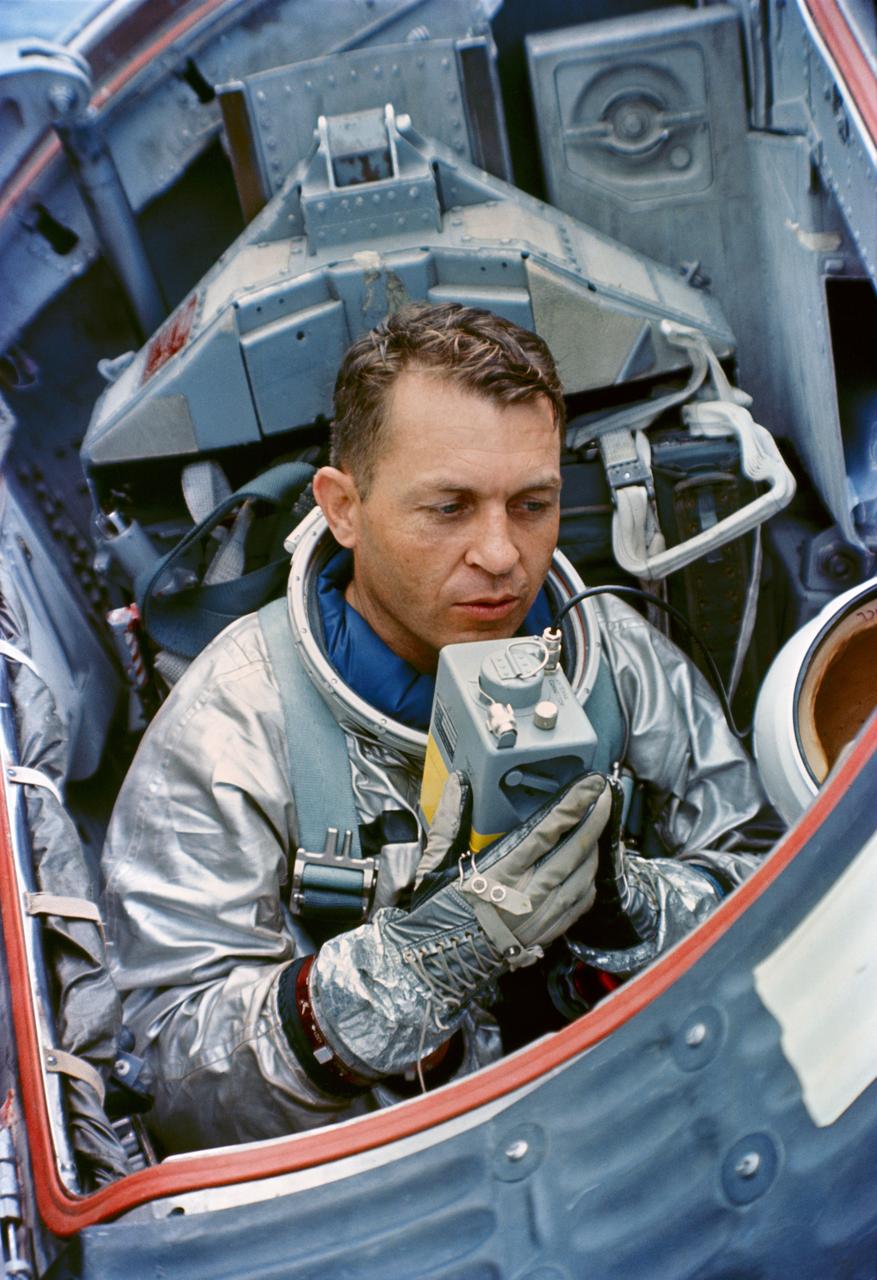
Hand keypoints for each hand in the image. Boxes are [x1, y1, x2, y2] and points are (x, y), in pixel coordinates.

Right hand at [307, 772, 609, 1076]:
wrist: (437, 965)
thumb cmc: (435, 915)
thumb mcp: (435, 867)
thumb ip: (450, 823)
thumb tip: (458, 786)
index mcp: (498, 874)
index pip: (545, 832)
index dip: (572, 806)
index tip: (589, 786)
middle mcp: (525, 896)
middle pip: (572, 853)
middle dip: (594, 822)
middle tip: (606, 798)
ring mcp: (540, 917)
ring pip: (581, 878)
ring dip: (594, 850)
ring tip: (599, 828)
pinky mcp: (546, 934)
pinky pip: (579, 904)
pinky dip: (589, 882)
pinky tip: (589, 868)